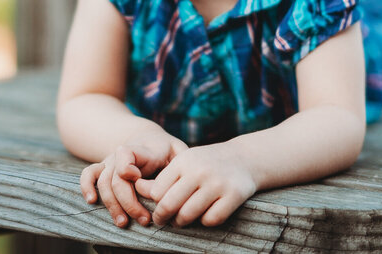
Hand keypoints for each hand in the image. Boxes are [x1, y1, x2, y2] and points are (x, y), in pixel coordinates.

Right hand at [81, 132, 185, 226]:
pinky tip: (91, 201)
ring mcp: (111, 161)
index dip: (127, 167)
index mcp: (142, 150)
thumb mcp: (178, 151)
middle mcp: (122, 155)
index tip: (137, 180)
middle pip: (116, 178)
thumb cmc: (167, 150)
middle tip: (144, 219)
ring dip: (112, 205)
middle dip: (129, 202)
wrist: (148, 137)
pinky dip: (86, 187)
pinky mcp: (103, 168)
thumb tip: (174, 185)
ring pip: (103, 182)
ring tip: (124, 222)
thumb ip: (178, 164)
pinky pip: (88, 174)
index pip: (127, 154)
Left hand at [134, 142, 256, 227]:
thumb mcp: (184, 163)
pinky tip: (206, 214)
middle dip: (161, 218)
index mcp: (184, 161)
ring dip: (181, 222)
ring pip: (187, 215)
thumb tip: (137, 188)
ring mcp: (217, 183)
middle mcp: (200, 170)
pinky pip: (210, 220)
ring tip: (181, 220)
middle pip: (168, 205)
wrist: (244, 158)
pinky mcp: (234, 195)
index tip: (157, 207)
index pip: (157, 191)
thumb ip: (162, 177)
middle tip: (162, 221)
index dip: (155, 203)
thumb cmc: (206, 163)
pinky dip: (205, 221)